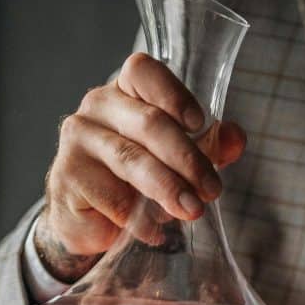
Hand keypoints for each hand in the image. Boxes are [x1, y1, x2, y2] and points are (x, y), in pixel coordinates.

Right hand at [34, 52, 246, 281]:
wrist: (85, 220)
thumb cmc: (131, 180)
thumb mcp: (174, 161)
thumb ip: (208, 147)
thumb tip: (236, 139)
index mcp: (124, 92)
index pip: (142, 71)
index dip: (172, 93)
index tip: (199, 122)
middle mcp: (97, 108)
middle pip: (148, 123)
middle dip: (187, 158)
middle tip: (211, 189)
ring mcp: (79, 141)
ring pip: (131, 160)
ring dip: (168, 188)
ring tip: (192, 210)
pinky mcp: (68, 178)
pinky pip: (113, 199)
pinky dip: (140, 220)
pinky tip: (156, 233)